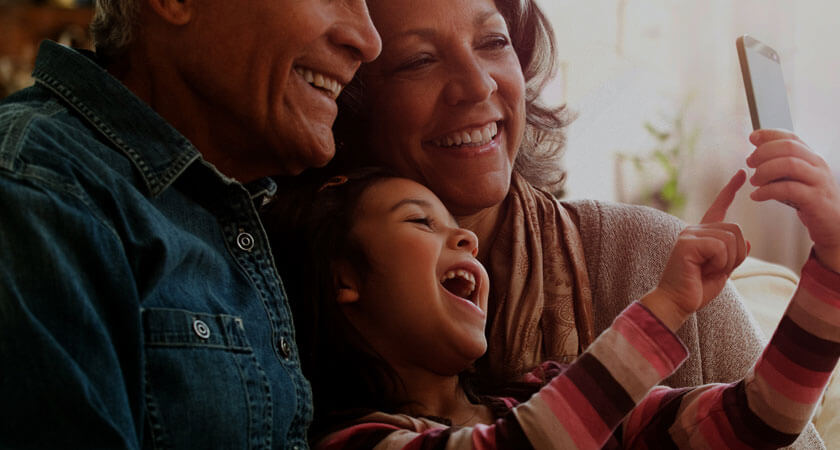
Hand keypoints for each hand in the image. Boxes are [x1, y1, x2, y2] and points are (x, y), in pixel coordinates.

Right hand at [642, 170, 748, 330]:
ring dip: (728, 261)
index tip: (741, 173)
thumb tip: (748, 242)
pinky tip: (702, 270)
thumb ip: (733, 256)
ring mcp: (689, 235)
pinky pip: (720, 247)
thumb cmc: (695, 290)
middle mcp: (693, 229)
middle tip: (716, 270)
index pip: (718, 207)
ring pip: (731, 238)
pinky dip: (719, 263)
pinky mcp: (687, 243)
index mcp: (701, 234)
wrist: (676, 303)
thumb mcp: (722, 272)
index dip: (730, 190)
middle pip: (736, 229)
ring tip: (708, 271)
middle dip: (736, 255)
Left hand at [747, 129, 839, 271]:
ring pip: (789, 165)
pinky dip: (767, 191)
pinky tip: (757, 195)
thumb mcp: (796, 179)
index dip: (770, 134)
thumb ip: (781, 166)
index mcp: (812, 158)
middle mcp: (817, 166)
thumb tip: (756, 153)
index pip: (791, 137)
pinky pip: (788, 189)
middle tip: (750, 162)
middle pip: (789, 147)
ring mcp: (818, 181)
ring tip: (754, 181)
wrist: (833, 225)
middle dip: (764, 152)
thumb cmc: (811, 201)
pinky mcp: (815, 199)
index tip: (752, 137)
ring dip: (765, 171)